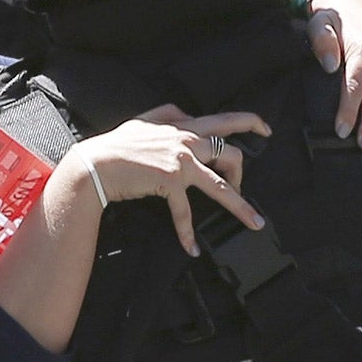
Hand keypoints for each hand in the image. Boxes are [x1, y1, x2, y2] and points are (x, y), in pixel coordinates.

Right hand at [74, 108, 271, 254]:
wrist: (95, 164)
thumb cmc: (116, 145)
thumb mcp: (144, 120)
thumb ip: (168, 114)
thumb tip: (185, 113)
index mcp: (183, 126)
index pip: (224, 120)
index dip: (250, 122)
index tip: (266, 130)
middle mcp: (186, 141)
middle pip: (232, 155)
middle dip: (241, 175)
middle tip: (241, 190)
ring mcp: (180, 161)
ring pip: (221, 186)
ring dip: (240, 207)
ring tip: (254, 222)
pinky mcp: (170, 181)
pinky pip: (185, 212)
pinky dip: (188, 233)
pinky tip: (192, 248)